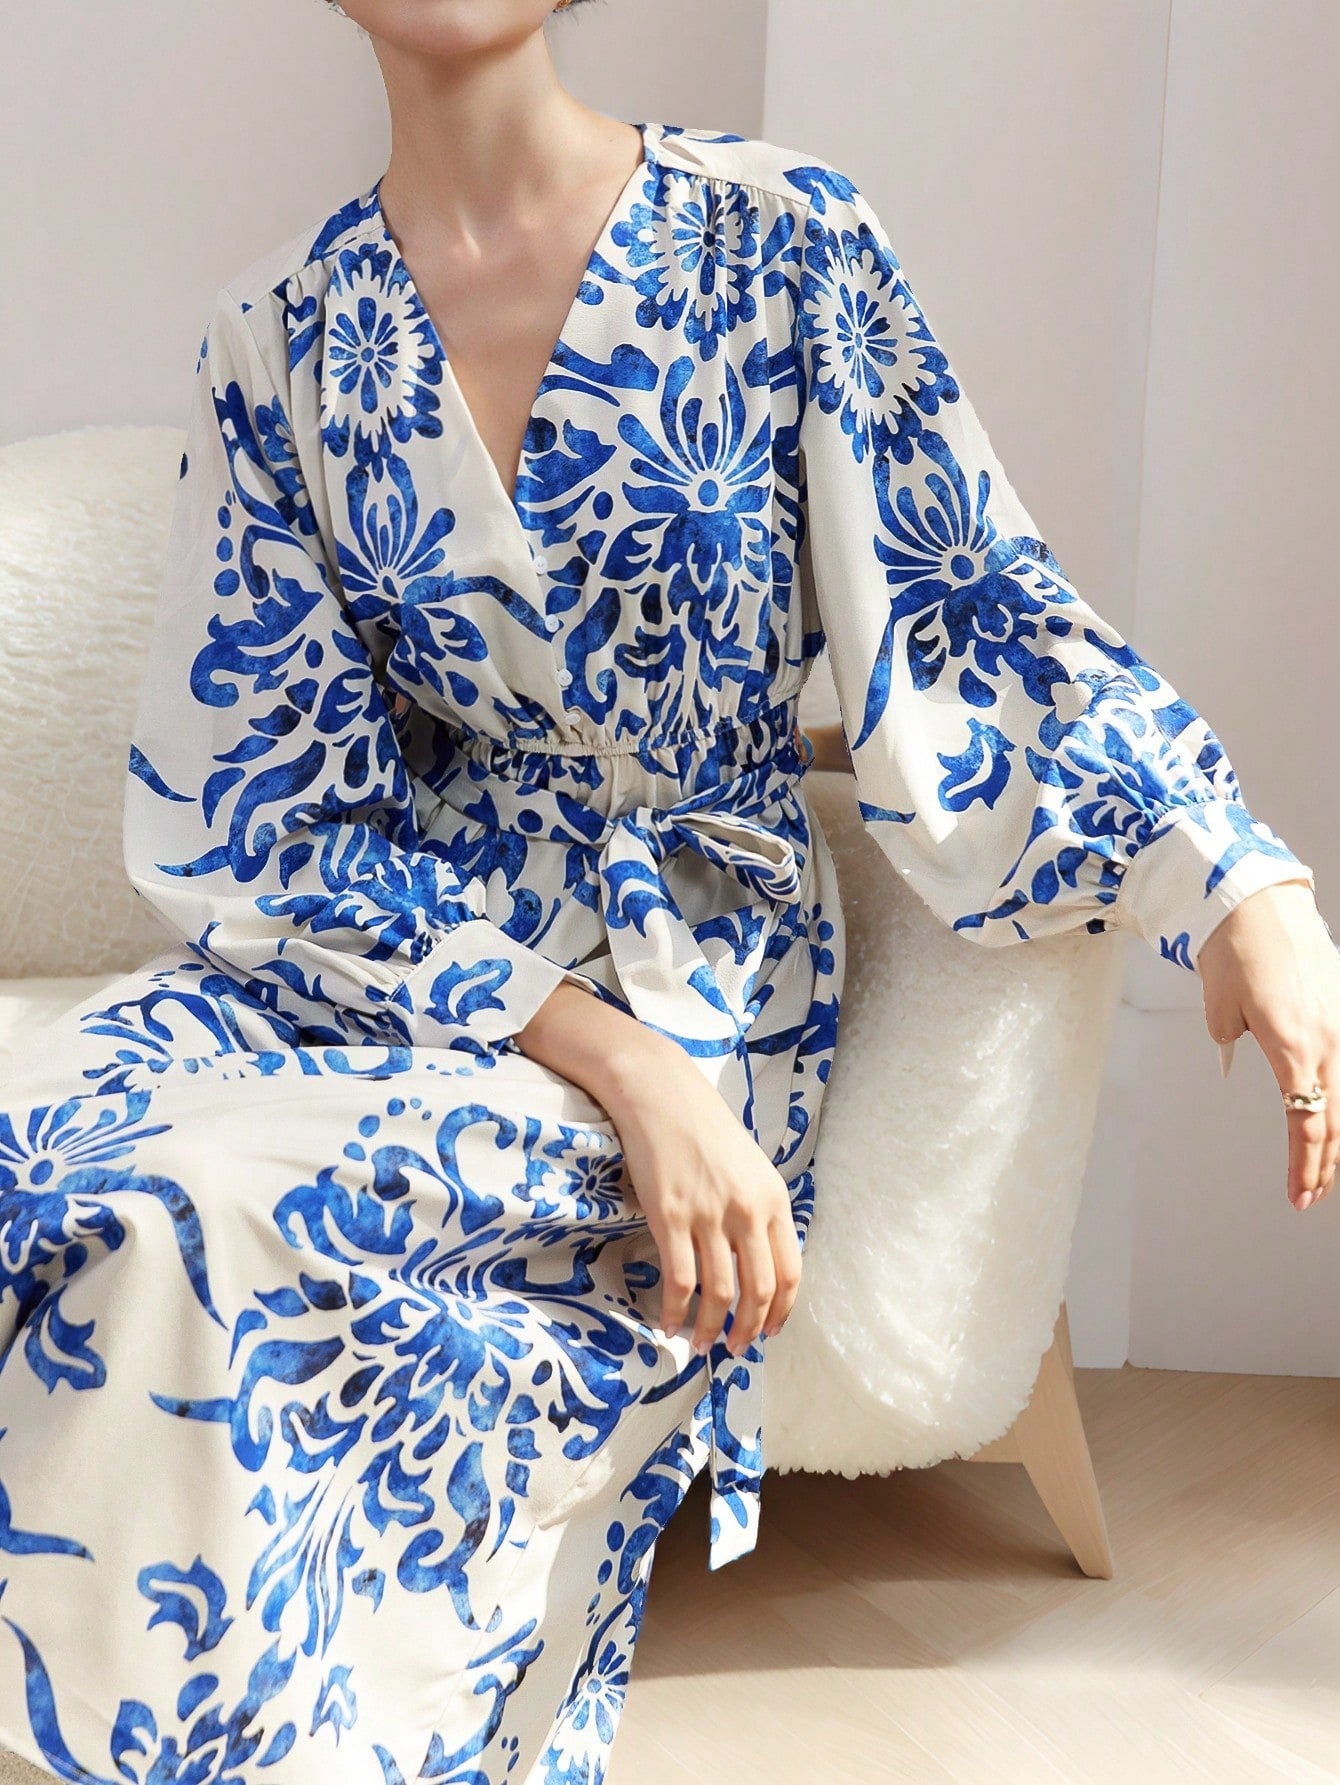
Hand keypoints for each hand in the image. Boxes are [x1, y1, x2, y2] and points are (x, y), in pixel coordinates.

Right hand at [592, 1035, 802, 1356]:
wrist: (661, 1095)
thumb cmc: (703, 1129)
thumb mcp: (749, 1168)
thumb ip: (758, 1211)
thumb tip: (757, 1261)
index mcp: (773, 1200)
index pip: (790, 1272)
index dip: (782, 1312)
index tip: (769, 1332)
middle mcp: (747, 1210)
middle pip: (758, 1290)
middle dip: (749, 1328)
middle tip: (735, 1348)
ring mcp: (708, 1214)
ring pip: (718, 1292)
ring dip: (710, 1328)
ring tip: (702, 1344)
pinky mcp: (670, 1216)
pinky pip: (679, 1279)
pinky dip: (676, 1310)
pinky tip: (669, 1323)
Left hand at [1198, 879, 1339, 1210]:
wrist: (1258, 897)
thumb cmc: (1232, 948)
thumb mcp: (1220, 1007)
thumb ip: (1231, 1041)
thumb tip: (1235, 1060)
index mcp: (1294, 1045)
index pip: (1307, 1123)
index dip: (1304, 1166)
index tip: (1298, 1196)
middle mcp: (1330, 1039)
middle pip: (1336, 1119)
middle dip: (1324, 1164)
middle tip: (1309, 1195)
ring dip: (1338, 1134)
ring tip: (1324, 1166)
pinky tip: (1334, 1112)